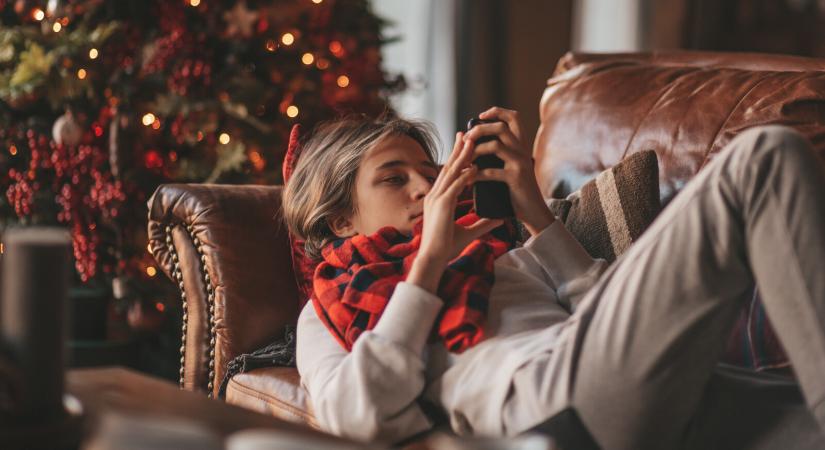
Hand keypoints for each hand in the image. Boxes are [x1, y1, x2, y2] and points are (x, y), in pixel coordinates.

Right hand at [417, 131, 504, 268]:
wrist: (434, 259)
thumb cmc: (446, 247)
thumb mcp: (468, 232)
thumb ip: (483, 224)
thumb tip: (499, 219)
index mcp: (438, 199)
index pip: (448, 174)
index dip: (457, 158)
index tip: (466, 145)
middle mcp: (435, 195)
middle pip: (448, 167)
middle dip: (459, 149)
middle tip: (468, 133)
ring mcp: (436, 199)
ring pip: (451, 172)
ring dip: (462, 156)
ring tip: (473, 141)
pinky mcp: (442, 205)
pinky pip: (455, 186)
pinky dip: (465, 175)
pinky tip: (475, 167)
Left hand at [464, 106, 554, 235]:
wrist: (533, 211)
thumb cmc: (517, 190)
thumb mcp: (510, 167)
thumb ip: (499, 155)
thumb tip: (474, 144)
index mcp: (521, 145)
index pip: (514, 117)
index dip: (497, 111)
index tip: (480, 116)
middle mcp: (523, 150)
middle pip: (501, 127)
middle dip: (479, 129)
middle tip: (465, 139)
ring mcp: (520, 163)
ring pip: (495, 146)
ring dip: (475, 151)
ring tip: (464, 160)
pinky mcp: (516, 178)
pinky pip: (491, 171)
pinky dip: (476, 174)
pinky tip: (468, 179)